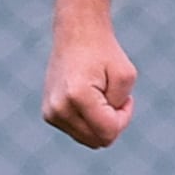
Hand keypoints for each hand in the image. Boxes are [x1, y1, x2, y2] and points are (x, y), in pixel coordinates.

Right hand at [43, 19, 137, 149]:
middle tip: (114, 96)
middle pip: (98, 141)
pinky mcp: (49, 114)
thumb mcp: (126, 77)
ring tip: (100, 95)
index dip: (124, 117)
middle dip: (112, 123)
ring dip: (100, 122)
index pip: (109, 132)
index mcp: (77, 97)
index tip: (125, 97)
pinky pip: (78, 132)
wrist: (76, 33)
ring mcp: (50, 113)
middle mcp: (58, 108)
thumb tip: (106, 134)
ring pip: (88, 139)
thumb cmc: (104, 52)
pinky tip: (88, 99)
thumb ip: (119, 109)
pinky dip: (89, 121)